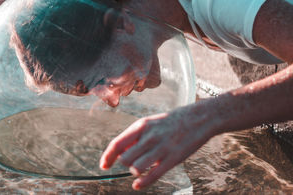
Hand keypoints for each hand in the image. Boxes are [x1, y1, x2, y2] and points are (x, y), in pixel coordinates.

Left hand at [100, 104, 215, 189]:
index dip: (108, 156)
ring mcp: (161, 148)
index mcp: (141, 126)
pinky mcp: (173, 159)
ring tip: (140, 168)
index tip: (104, 165)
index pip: (117, 144)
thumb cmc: (170, 122)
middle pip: (125, 158)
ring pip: (136, 167)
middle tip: (131, 162)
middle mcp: (149, 137)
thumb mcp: (149, 123)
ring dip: (134, 171)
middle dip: (124, 164)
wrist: (198, 118)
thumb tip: (120, 152)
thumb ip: (135, 137)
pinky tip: (137, 184)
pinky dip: (142, 183)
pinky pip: (153, 175)